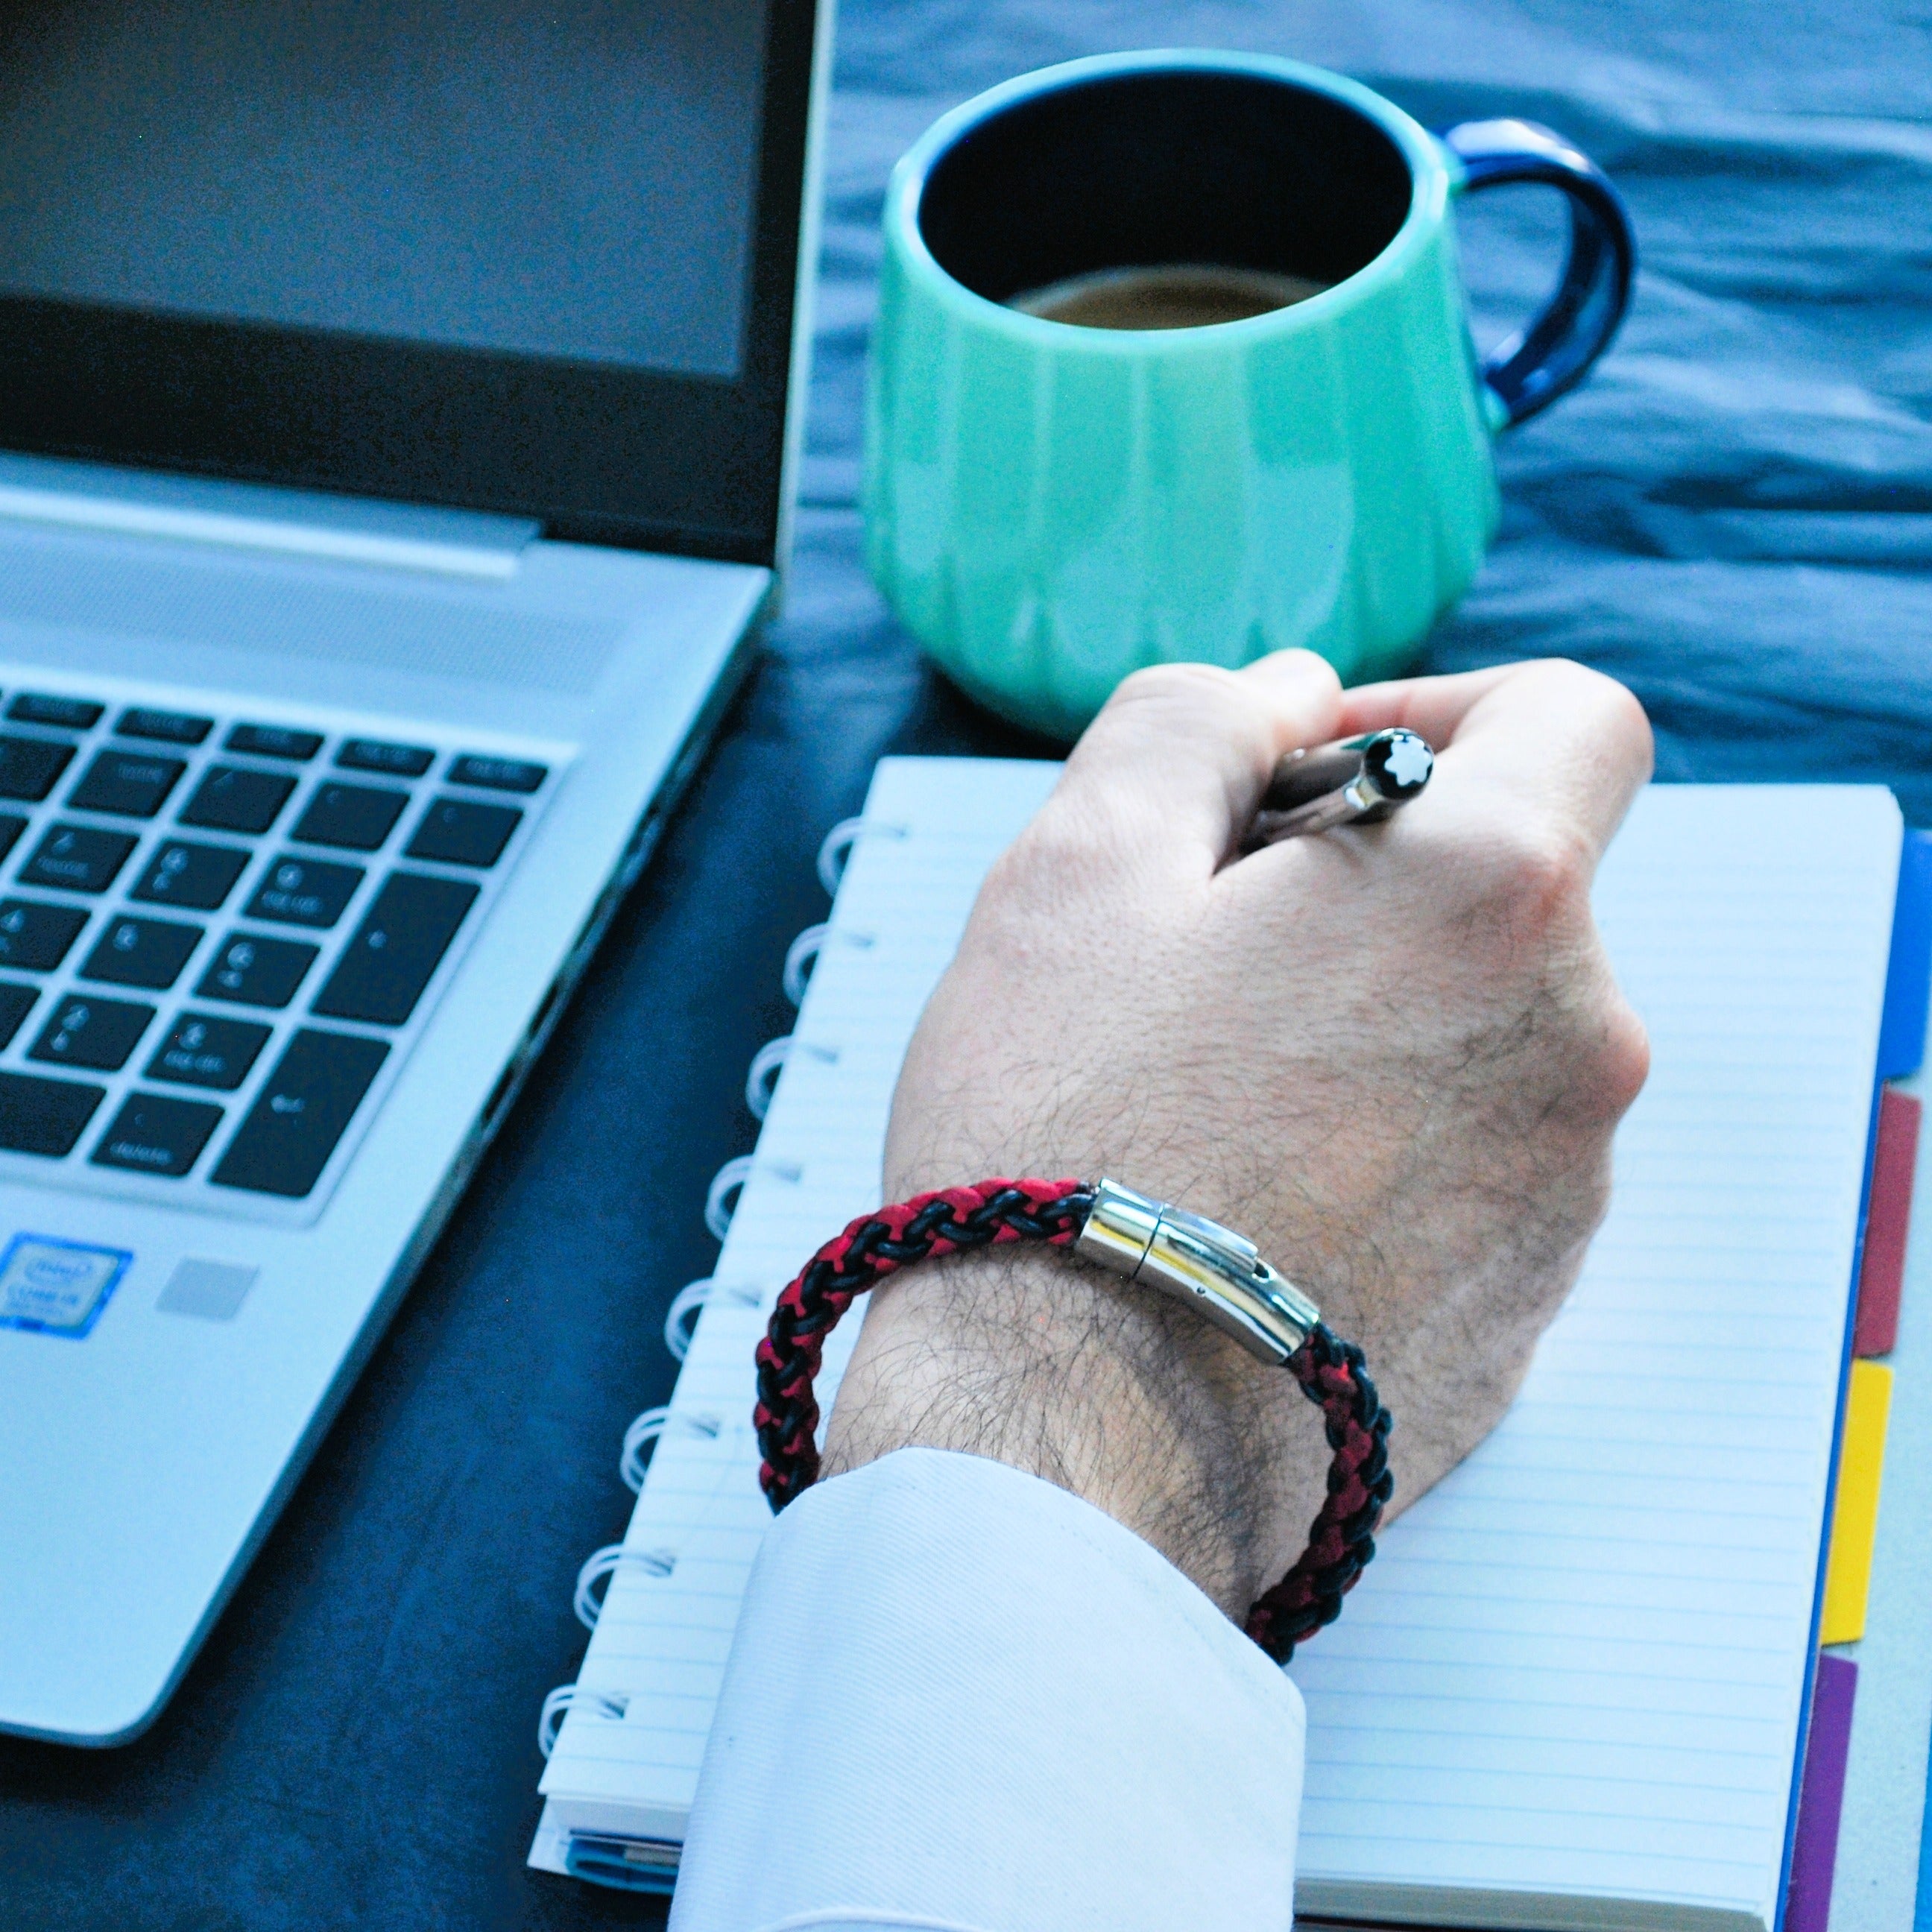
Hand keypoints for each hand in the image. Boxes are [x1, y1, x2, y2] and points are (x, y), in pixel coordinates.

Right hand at [821, 653, 1652, 1621]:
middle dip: (1368, 883)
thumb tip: (1293, 695)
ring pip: (1482, 1030)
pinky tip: (1248, 1196)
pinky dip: (1382, 1144)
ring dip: (1367, 1020)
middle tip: (1199, 956)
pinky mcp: (1528, 1300)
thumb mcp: (1077, 864)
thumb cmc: (1064, 1145)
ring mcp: (1564, 1186)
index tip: (1319, 778)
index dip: (1441, 706)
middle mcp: (1577, 1039)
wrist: (1080, 1446)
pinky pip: (1471, 1161)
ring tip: (1204, 1096)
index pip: (1569, 717)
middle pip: (1506, 886)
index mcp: (1492, 896)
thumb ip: (1197, 721)